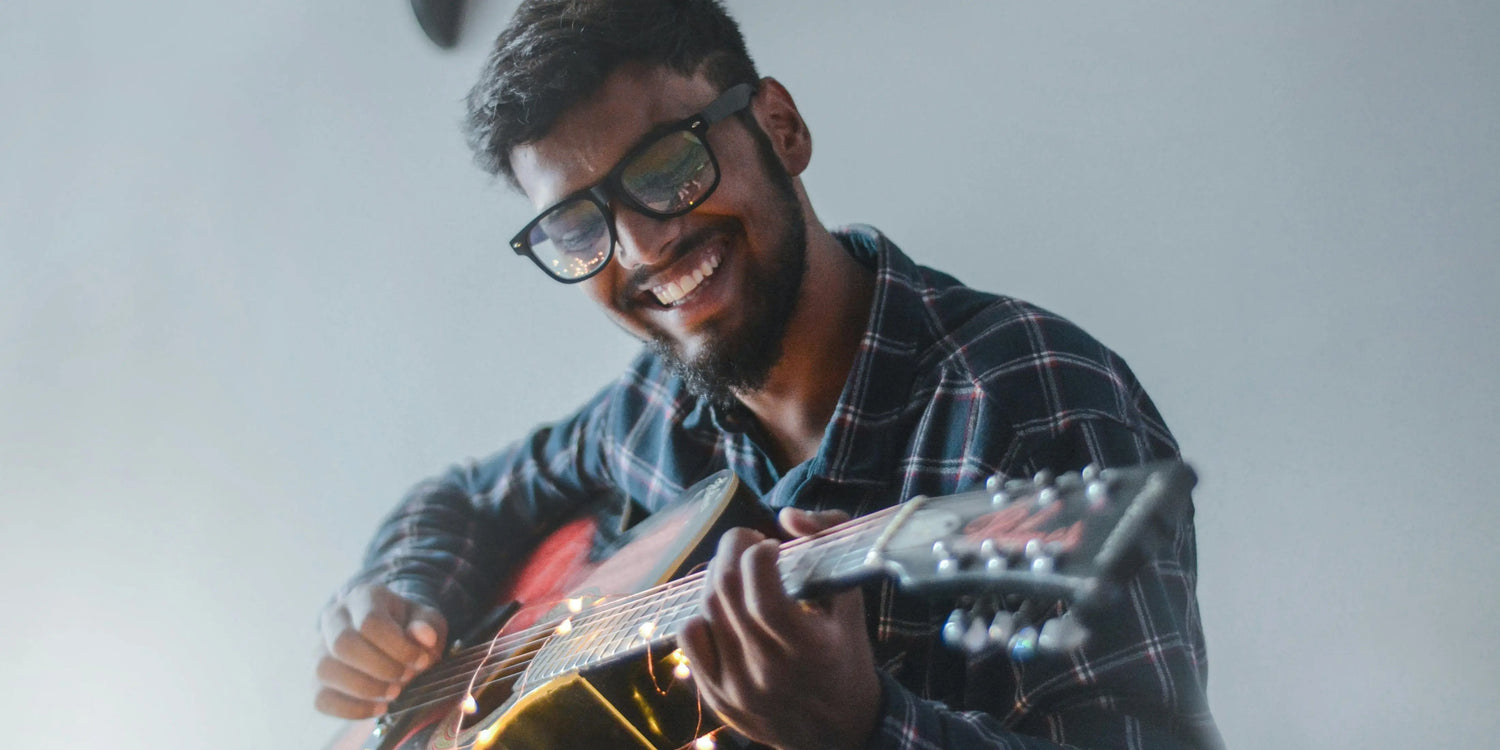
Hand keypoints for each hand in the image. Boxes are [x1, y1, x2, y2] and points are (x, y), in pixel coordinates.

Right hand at [315, 582, 448, 717]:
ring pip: (325, 670)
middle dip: (380, 668)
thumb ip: (428, 625)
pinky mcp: (315, 679)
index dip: (398, 647)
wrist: (388, 636)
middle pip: (343, 644)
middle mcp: (334, 618)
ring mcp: (319, 649)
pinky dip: (352, 709)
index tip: (420, 661)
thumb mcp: (427, 619)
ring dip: (365, 689)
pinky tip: (379, 708)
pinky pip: (321, 699)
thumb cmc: (408, 626)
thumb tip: (424, 636)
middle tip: (405, 678)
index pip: (371, 622)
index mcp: (364, 597)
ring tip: (394, 693)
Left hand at [679, 508, 881, 749]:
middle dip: (732, 549)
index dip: (758, 553)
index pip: (762, 591)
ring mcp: (737, 687)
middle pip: (726, 591)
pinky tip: (722, 610)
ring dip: (717, 577)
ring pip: (706, 610)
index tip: (771, 545)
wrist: (839, 732)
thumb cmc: (847, 658)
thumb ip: (830, 545)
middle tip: (746, 541)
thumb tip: (788, 515)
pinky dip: (701, 614)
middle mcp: (768, 670)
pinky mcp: (717, 697)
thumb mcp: (852, 602)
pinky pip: (690, 640)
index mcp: (807, 648)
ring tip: (736, 571)